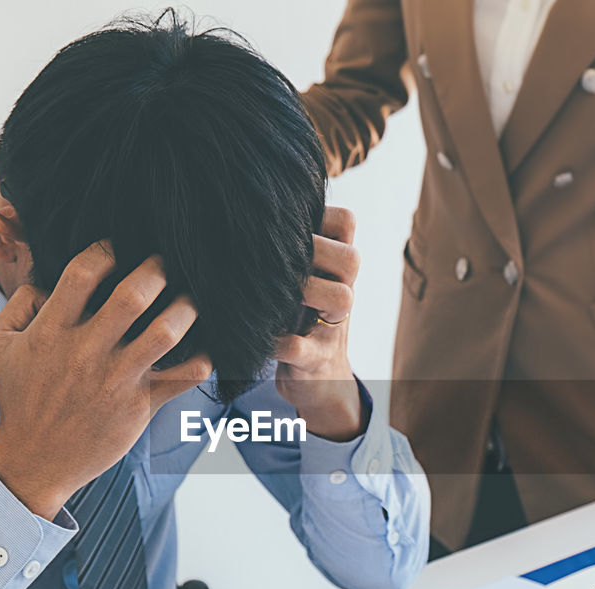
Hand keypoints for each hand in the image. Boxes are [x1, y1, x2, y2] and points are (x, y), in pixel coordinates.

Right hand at [0, 244, 212, 518]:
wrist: (35, 461)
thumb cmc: (19, 397)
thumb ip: (18, 302)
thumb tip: (45, 272)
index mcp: (51, 332)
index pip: (82, 274)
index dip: (104, 251)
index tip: (116, 248)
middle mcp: (86, 353)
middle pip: (132, 296)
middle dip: (155, 270)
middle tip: (164, 263)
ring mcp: (116, 380)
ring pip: (165, 333)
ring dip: (185, 309)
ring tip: (189, 300)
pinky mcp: (140, 406)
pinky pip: (184, 378)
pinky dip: (203, 360)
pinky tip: (206, 347)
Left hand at [274, 206, 367, 441]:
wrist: (318, 379)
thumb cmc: (299, 318)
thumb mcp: (302, 279)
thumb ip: (290, 247)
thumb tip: (243, 201)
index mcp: (337, 269)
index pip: (346, 222)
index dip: (320, 214)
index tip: (286, 223)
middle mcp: (343, 293)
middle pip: (351, 258)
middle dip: (314, 252)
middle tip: (278, 259)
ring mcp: (332, 329)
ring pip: (342, 298)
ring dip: (305, 291)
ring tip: (274, 296)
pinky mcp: (315, 361)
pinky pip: (300, 348)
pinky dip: (276, 342)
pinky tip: (257, 336)